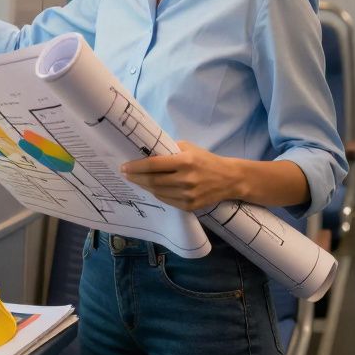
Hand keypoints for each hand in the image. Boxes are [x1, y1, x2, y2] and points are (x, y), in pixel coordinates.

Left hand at [121, 141, 246, 211]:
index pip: (154, 164)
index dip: (136, 166)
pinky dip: (157, 193)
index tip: (124, 166)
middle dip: (135, 177)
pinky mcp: (189, 206)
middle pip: (153, 180)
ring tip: (136, 180)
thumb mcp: (189, 148)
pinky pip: (167, 200)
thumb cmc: (206, 160)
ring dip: (144, 186)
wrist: (230, 179)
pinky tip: (152, 188)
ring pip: (158, 192)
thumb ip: (169, 150)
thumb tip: (146, 151)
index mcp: (185, 161)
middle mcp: (186, 179)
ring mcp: (188, 195)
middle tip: (125, 174)